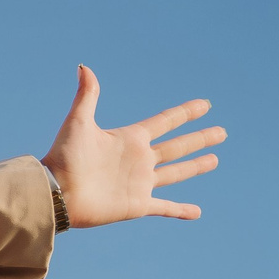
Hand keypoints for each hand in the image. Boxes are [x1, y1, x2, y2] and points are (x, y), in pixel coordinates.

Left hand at [40, 66, 223, 226]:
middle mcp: (139, 160)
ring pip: (176, 173)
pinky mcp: (137, 205)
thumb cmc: (64, 157)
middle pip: (177, 147)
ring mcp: (139, 183)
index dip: (185, 113)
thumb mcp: (78, 122)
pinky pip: (165, 207)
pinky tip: (197, 212)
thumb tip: (84, 66)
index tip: (205, 105)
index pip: (165, 122)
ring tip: (214, 160)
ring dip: (196, 167)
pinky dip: (181, 210)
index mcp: (130, 139)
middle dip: (199, 139)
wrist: (56, 192)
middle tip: (222, 132)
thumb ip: (87, 95)